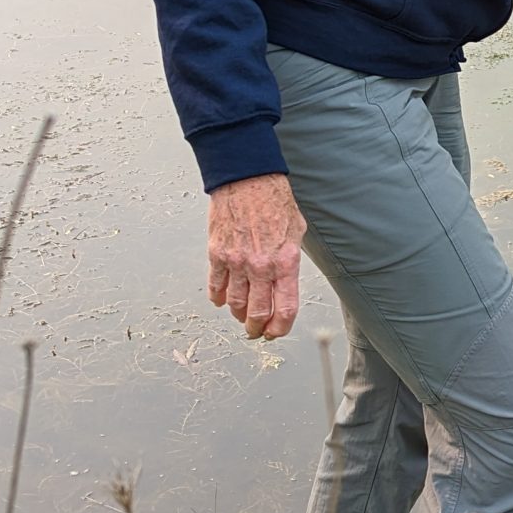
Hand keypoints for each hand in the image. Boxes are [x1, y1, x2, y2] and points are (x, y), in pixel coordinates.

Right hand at [207, 173, 305, 338]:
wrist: (247, 179)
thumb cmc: (274, 201)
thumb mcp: (297, 231)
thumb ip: (291, 260)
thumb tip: (286, 283)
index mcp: (286, 261)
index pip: (286, 308)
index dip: (281, 327)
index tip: (277, 333)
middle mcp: (261, 266)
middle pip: (258, 312)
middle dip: (258, 328)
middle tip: (257, 331)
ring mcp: (236, 261)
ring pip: (235, 303)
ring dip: (239, 315)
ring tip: (242, 317)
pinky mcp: (217, 254)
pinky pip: (215, 286)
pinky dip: (218, 298)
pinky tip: (221, 301)